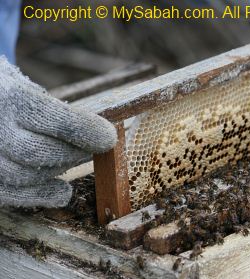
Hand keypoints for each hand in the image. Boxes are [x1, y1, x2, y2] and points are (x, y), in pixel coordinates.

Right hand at [0, 56, 116, 207]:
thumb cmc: (10, 93)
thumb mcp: (29, 88)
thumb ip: (56, 110)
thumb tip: (98, 133)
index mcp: (12, 95)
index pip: (52, 118)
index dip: (85, 130)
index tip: (109, 137)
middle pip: (38, 152)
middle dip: (74, 154)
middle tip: (95, 149)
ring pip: (24, 176)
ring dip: (59, 171)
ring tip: (76, 159)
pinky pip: (10, 194)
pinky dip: (41, 195)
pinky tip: (63, 191)